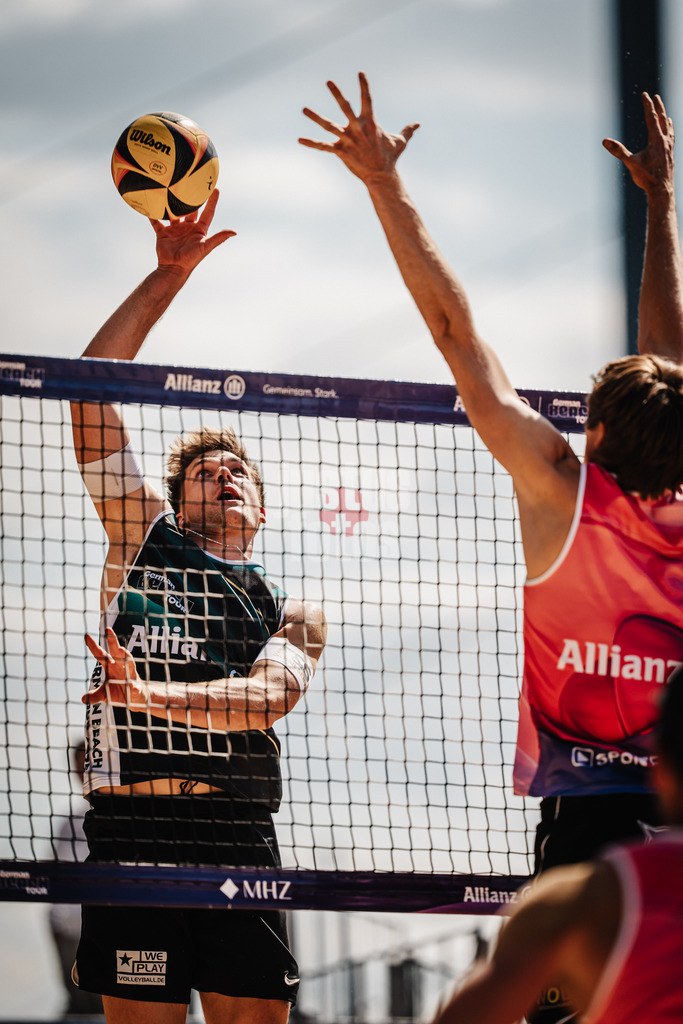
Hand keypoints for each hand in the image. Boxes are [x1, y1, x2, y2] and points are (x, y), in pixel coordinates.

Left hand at [83, 628, 149, 707]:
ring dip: (125, 656)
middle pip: (116, 652)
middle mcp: (121, 667)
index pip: (101, 655)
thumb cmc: (120, 691)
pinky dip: (135, 687)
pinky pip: (135, 686)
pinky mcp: (136, 686)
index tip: (86, 636)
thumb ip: (95, 695)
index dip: (94, 646)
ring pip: (128, 663)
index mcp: (111, 667)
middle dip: (112, 641)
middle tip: (108, 629)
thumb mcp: (105, 694)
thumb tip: (83, 699)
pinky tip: (134, 688)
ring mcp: (130, 675)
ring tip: (122, 650)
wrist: (136, 698)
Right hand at [151, 188, 235, 274]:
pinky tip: (150, 203)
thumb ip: (219, 238)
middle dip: (190, 198)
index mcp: (199, 230)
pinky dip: (153, 213)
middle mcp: (188, 228)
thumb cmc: (191, 259)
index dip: (212, 201)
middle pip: (190, 209)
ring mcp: (175, 230)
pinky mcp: (163, 233)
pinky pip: (157, 221)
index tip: (215, 188)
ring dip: (171, 203)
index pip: (208, 212)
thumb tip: (234, 232)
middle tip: (190, 183)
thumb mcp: (206, 247)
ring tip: (169, 189)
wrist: (173, 268)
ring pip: (173, 213)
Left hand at [299, 72, 418, 183]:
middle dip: (336, 93)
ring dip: (315, 117)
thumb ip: (408, 131)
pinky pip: (323, 146)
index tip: (360, 72)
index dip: (364, 85)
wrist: (381, 176)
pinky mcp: (341, 151)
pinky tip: (299, 140)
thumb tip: (418, 124)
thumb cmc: (390, 158)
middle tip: (329, 81)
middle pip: (345, 106)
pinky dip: (311, 143)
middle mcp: (357, 128)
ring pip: (328, 125)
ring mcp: (348, 139)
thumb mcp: (400, 142)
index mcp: (370, 122)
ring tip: (304, 109)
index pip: (367, 98)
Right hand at [603, 92, 674, 195]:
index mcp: (656, 140)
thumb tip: (605, 141)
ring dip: (665, 118)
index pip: (652, 118)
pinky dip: (669, 130)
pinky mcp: (670, 154)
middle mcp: (665, 141)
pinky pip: (671, 137)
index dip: (648, 105)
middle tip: (656, 96)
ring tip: (664, 113)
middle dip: (658, 107)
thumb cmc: (647, 177)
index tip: (645, 94)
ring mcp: (669, 147)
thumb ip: (618, 150)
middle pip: (662, 119)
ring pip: (668, 128)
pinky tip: (669, 132)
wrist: (662, 190)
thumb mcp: (631, 163)